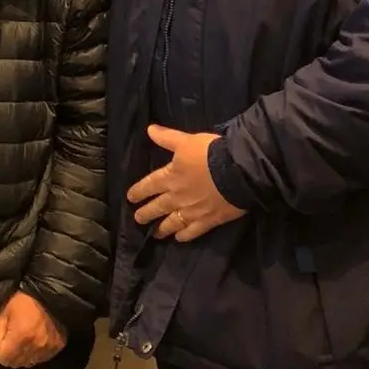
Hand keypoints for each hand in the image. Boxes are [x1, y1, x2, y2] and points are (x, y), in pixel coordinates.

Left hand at [0, 292, 65, 368]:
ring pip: (29, 363)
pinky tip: (35, 341)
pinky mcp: (58, 347)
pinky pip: (42, 359)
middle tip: (12, 340)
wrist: (48, 294)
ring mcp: (48, 347)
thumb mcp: (4, 314)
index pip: (4, 360)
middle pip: (17, 364)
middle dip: (11, 355)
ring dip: (24, 356)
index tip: (2, 342)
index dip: (0, 353)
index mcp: (20, 336)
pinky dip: (36, 354)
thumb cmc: (22, 301)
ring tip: (24, 340)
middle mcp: (35, 345)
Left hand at [127, 125, 246, 241]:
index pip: (149, 185)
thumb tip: (149, 130)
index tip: (130, 198)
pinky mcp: (210, 220)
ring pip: (173, 222)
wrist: (238, 172)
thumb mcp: (186, 141)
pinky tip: (179, 238)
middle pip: (158, 207)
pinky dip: (185, 235)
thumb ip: (167, 138)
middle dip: (146, 214)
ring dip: (162, 228)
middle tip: (138, 219)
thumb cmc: (210, 154)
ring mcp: (193, 211)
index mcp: (170, 177)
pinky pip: (194, 231)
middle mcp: (178, 196)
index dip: (139, 191)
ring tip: (155, 234)